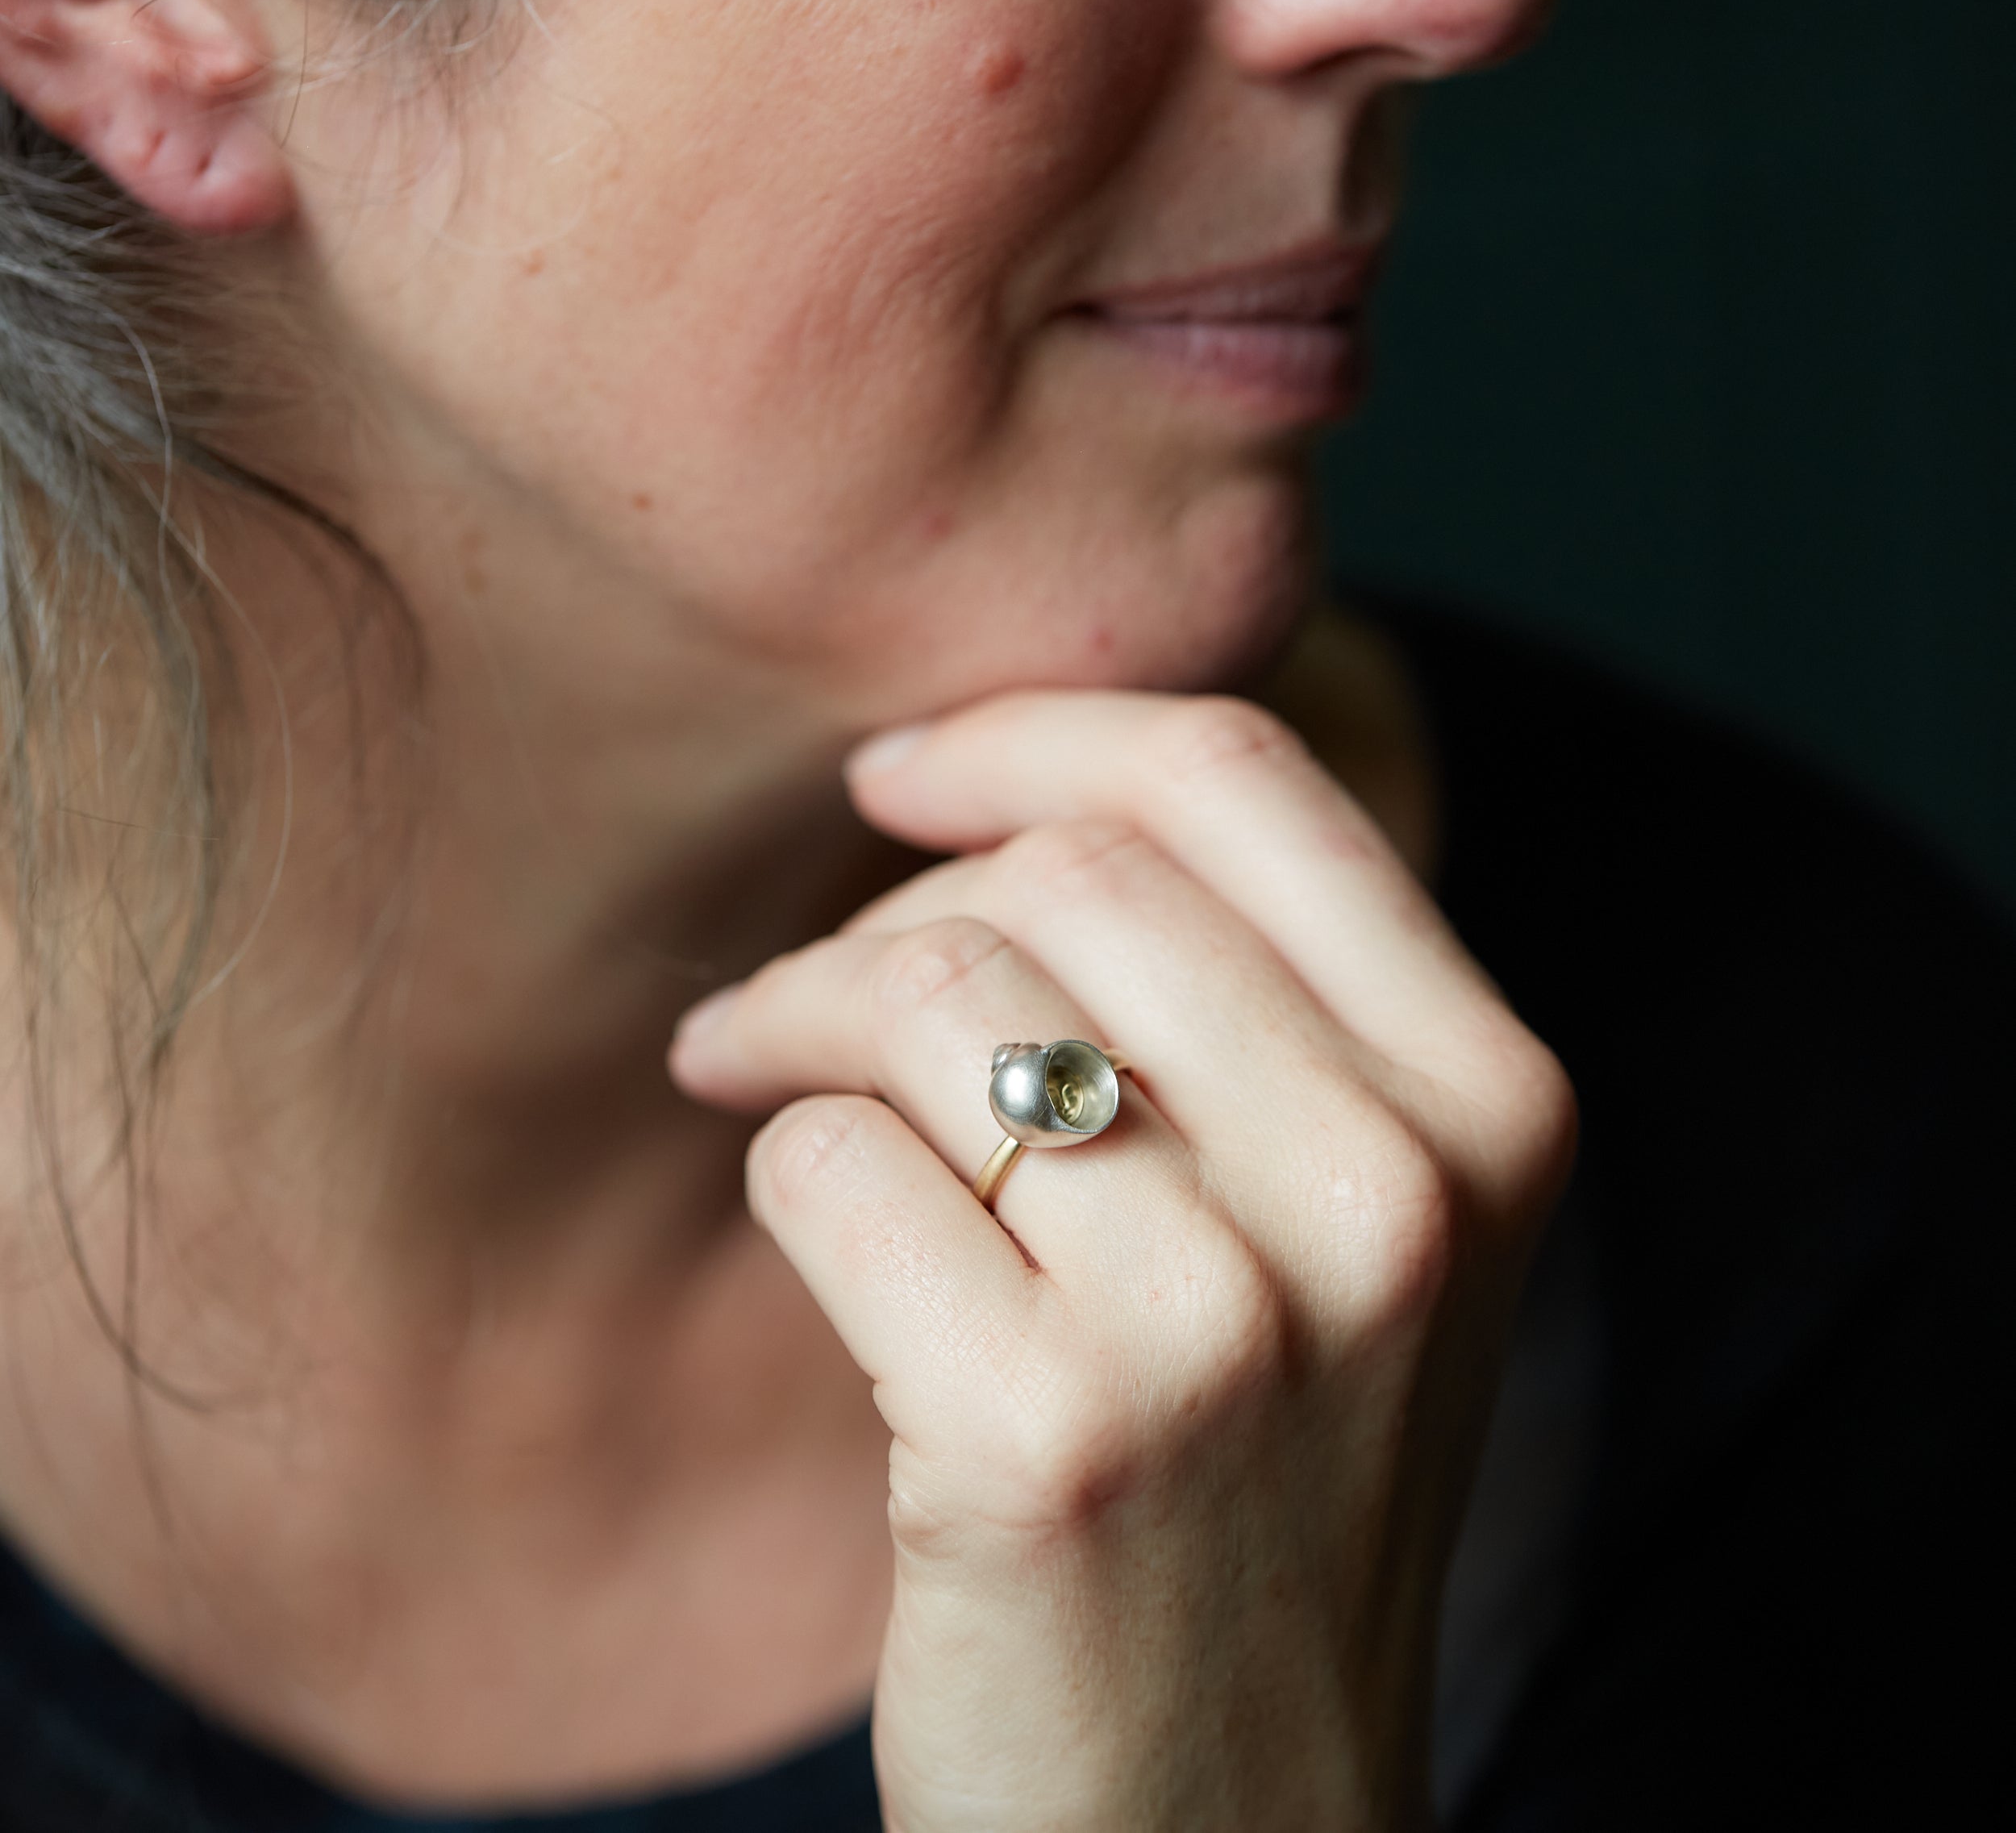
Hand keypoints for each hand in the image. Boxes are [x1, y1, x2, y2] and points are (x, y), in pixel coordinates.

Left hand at [670, 691, 1574, 1832]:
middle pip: (1065, 873)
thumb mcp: (1341, 1227)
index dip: (1040, 731)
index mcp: (1490, 1103)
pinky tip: (800, 1219)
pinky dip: (780, 1163)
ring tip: (748, 1062)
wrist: (1229, 1822)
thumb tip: (997, 791)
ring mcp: (1235, 1317)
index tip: (899, 770)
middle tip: (803, 988)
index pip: (1245, 780)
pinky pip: (835, 1165)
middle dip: (890, 896)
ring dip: (798, 1010)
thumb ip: (1248, 1004)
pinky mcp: (1058, 1435)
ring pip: (935, 996)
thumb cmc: (1249, 1486)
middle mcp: (1397, 1189)